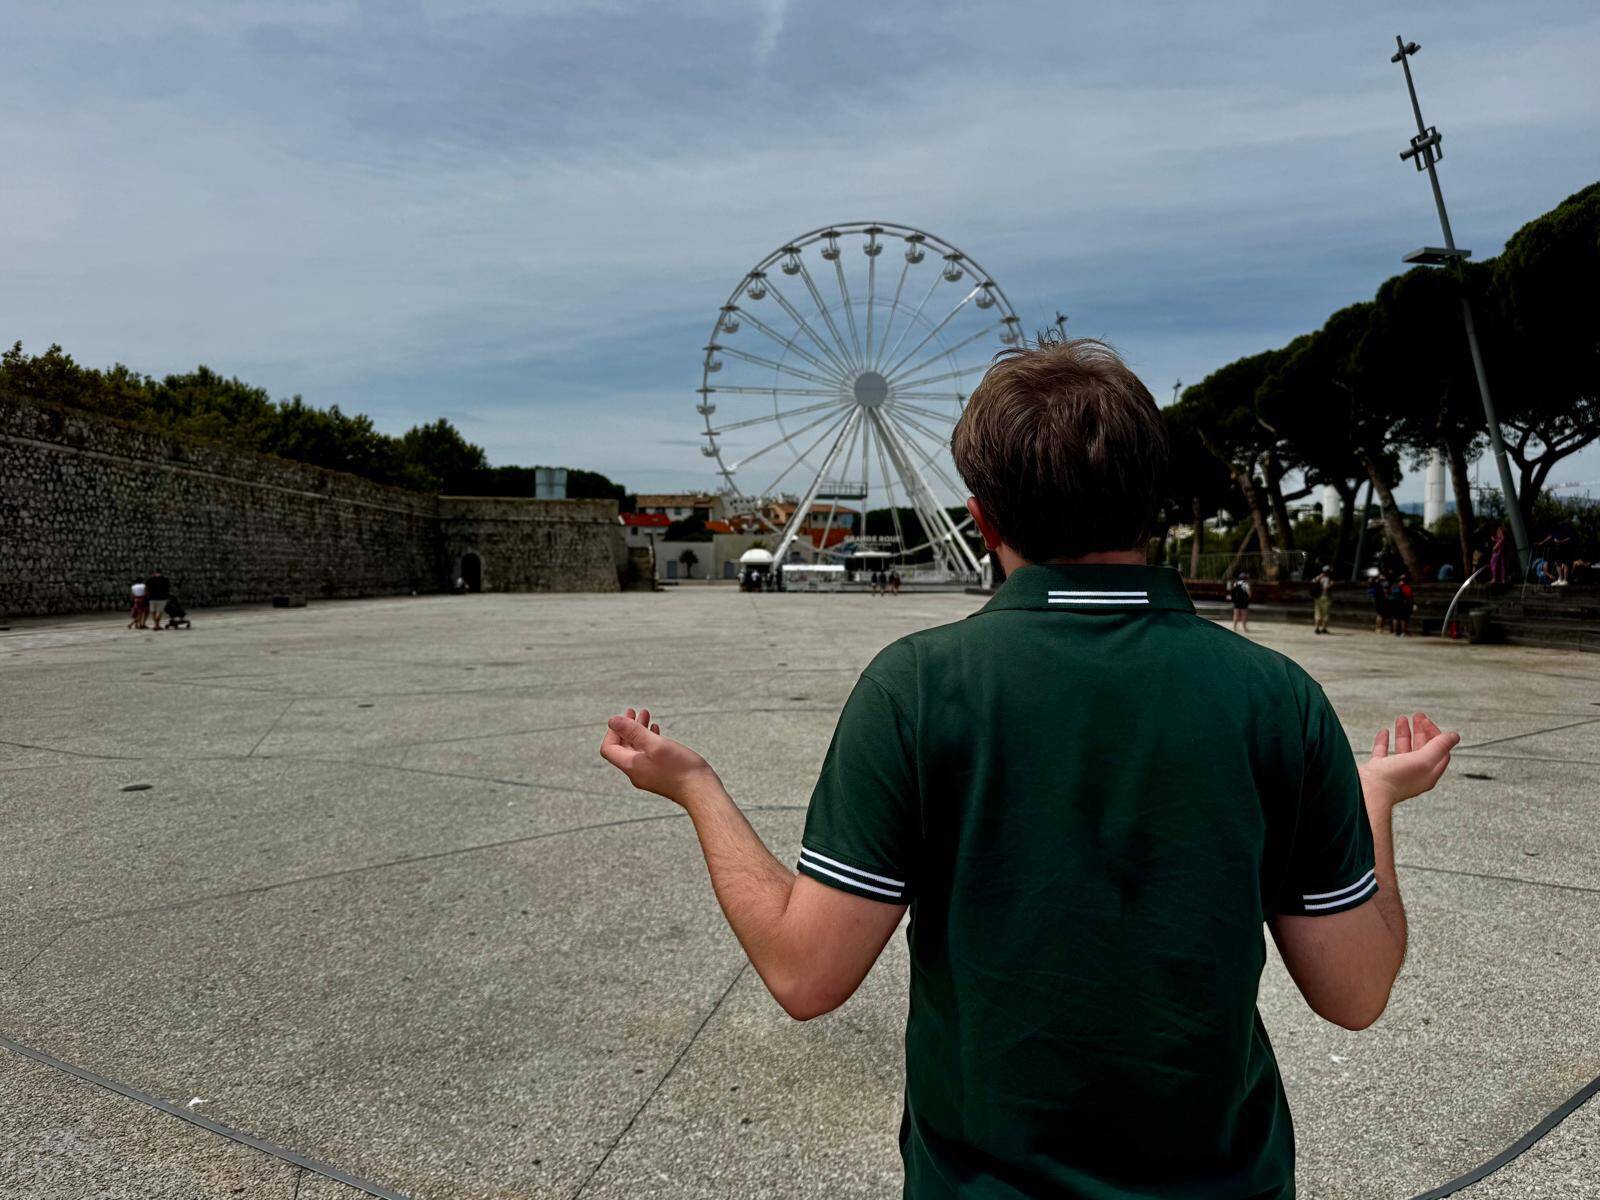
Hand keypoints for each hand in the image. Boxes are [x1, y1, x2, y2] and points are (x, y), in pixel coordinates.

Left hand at [599, 708, 718, 805]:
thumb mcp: (655, 744)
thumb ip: (633, 731)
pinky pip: (648, 755)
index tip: (625, 718)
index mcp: (631, 766)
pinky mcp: (660, 775)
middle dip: (627, 728)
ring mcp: (648, 774)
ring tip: (646, 716)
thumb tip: (612, 720)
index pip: (609, 749)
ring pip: (637, 750)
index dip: (613, 731)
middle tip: (634, 712)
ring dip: (639, 732)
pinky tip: (657, 730)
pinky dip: (649, 740)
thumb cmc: (681, 769)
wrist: (701, 791)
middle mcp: (636, 772)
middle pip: (623, 748)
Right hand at [1358, 712, 1459, 809]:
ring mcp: (1395, 772)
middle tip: (1418, 716)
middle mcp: (1413, 774)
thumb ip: (1439, 746)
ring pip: (1402, 749)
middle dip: (1421, 730)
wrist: (1368, 790)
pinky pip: (1383, 752)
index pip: (1439, 751)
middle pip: (1422, 748)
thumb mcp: (1424, 759)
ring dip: (1404, 732)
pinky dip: (1384, 741)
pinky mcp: (1378, 770)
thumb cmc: (1395, 779)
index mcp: (1428, 773)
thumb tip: (1454, 736)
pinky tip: (1384, 732)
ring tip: (1402, 719)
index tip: (1426, 722)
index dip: (1436, 734)